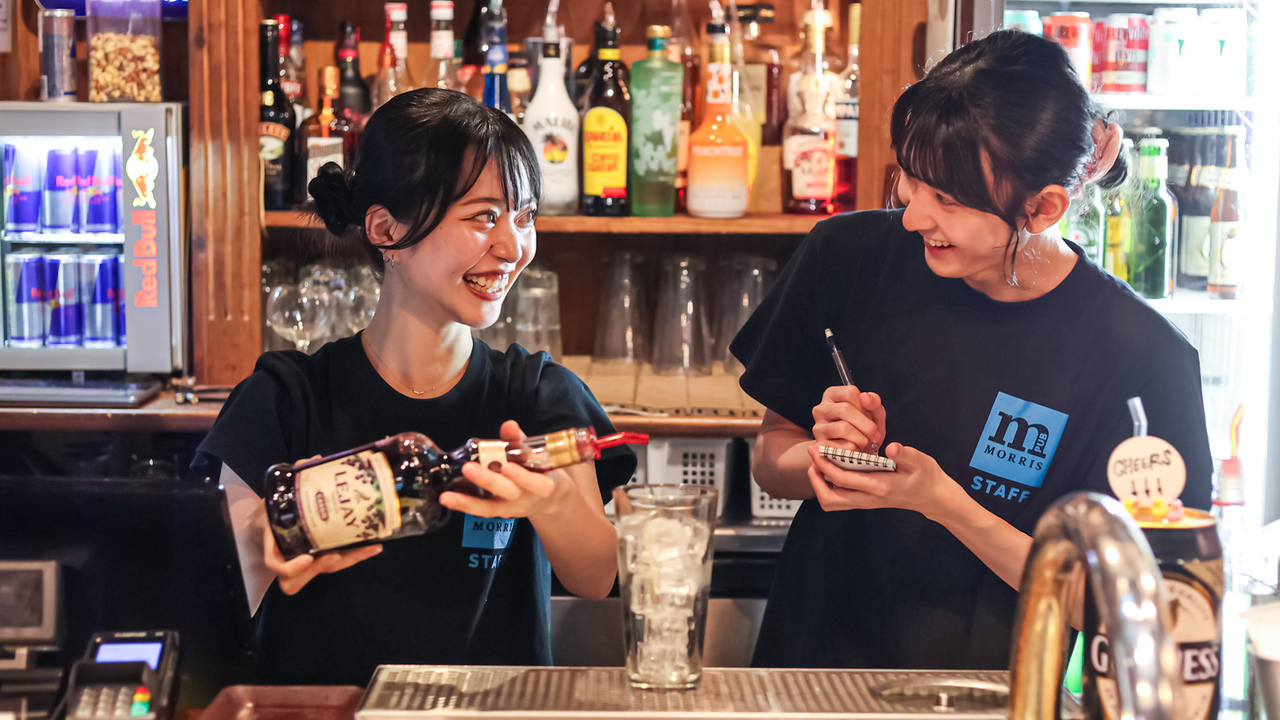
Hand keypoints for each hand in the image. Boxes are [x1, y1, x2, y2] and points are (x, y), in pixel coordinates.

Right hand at [261, 455, 382, 594]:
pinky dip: (356, 556)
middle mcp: (290, 556)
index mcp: (276, 539)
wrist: (276, 515)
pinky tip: (374, 545)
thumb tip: (314, 460)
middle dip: (321, 566)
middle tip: (336, 554)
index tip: (307, 557)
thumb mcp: (281, 490)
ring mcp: (308, 561)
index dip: (289, 567)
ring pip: (325, 570)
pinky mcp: (324, 557)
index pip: (275, 562)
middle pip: (302, 576)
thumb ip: (296, 475)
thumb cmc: (278, 507)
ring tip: (369, 548)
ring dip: (347, 561)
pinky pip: (339, 563)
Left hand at [439, 420, 564, 519]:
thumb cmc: (538, 470)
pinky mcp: (498, 512)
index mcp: (542, 485)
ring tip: (447, 497)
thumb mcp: (536, 455)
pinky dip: (464, 505)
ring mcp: (511, 508)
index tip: (508, 467)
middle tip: (469, 468)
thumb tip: (509, 425)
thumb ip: (520, 441)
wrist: (545, 499)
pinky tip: (448, 499)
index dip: (522, 477)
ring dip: (467, 502)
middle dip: (488, 480)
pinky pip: (481, 511)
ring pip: (490, 508)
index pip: (535, 483)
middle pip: (508, 492)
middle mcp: (526, 499)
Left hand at [806, 442, 958, 520]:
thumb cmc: (926, 476)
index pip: (844, 480)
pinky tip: (831, 468)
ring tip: (818, 463)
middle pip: (830, 499)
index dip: (825, 465)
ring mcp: (866, 503)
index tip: (817, 449)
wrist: (934, 497)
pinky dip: (829, 486)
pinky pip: (839, 500)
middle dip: (815, 477)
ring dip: (819, 484)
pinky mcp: (865, 502)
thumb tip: (891, 448)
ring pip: (832, 503)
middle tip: (814, 454)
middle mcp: (869, 499)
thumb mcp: (919, 461)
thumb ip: (904, 454)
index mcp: (880, 487)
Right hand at [811, 385, 885, 452]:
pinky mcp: (820, 445)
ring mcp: (818, 427)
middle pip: (845, 409)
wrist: (855, 454)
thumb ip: (874, 402)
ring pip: (842, 428)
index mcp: (832, 395)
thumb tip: (864, 396)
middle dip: (866, 424)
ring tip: (865, 442)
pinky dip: (853, 449)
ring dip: (861, 438)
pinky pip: (839, 446)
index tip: (872, 417)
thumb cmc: (864, 429)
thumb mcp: (874, 414)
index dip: (865, 406)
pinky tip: (855, 448)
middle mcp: (820, 409)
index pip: (850, 393)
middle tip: (875, 435)